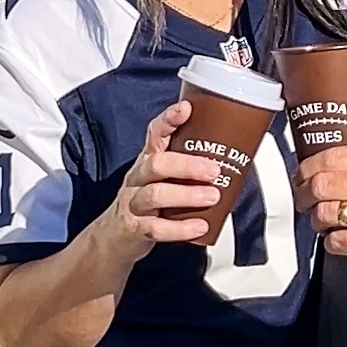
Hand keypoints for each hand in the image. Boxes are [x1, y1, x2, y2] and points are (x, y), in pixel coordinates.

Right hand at [104, 101, 220, 257]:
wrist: (114, 237)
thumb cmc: (147, 204)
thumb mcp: (161, 179)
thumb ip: (187, 168)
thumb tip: (232, 159)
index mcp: (148, 161)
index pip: (154, 133)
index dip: (169, 120)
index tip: (186, 109)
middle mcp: (139, 178)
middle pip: (157, 164)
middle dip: (187, 165)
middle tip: (213, 170)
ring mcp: (134, 203)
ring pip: (156, 194)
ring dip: (187, 195)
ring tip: (212, 196)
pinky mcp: (135, 229)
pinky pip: (156, 228)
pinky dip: (180, 228)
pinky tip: (200, 226)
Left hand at [294, 145, 346, 278]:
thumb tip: (324, 171)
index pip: (331, 157)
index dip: (307, 168)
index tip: (300, 177)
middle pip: (322, 184)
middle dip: (304, 196)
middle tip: (304, 202)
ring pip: (325, 214)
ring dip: (318, 222)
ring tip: (326, 224)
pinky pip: (337, 242)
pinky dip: (333, 243)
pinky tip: (343, 240)